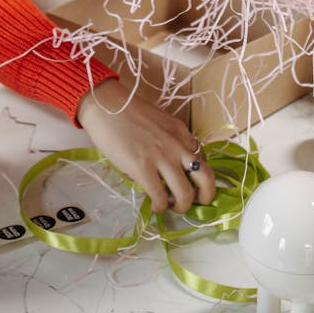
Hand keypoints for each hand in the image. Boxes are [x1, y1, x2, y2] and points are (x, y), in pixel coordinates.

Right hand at [76, 78, 214, 212]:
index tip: (191, 183)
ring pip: (186, 193)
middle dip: (205, 196)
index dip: (199, 175)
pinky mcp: (143, 168)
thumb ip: (169, 142)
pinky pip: (160, 197)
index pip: (203, 159)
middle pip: (206, 178)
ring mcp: (162, 157)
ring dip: (181, 206)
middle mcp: (178, 145)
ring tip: (171, 206)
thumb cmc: (128, 113)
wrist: (107, 106)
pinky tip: (154, 204)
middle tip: (195, 202)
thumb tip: (169, 167)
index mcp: (181, 132)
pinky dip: (160, 206)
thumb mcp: (159, 123)